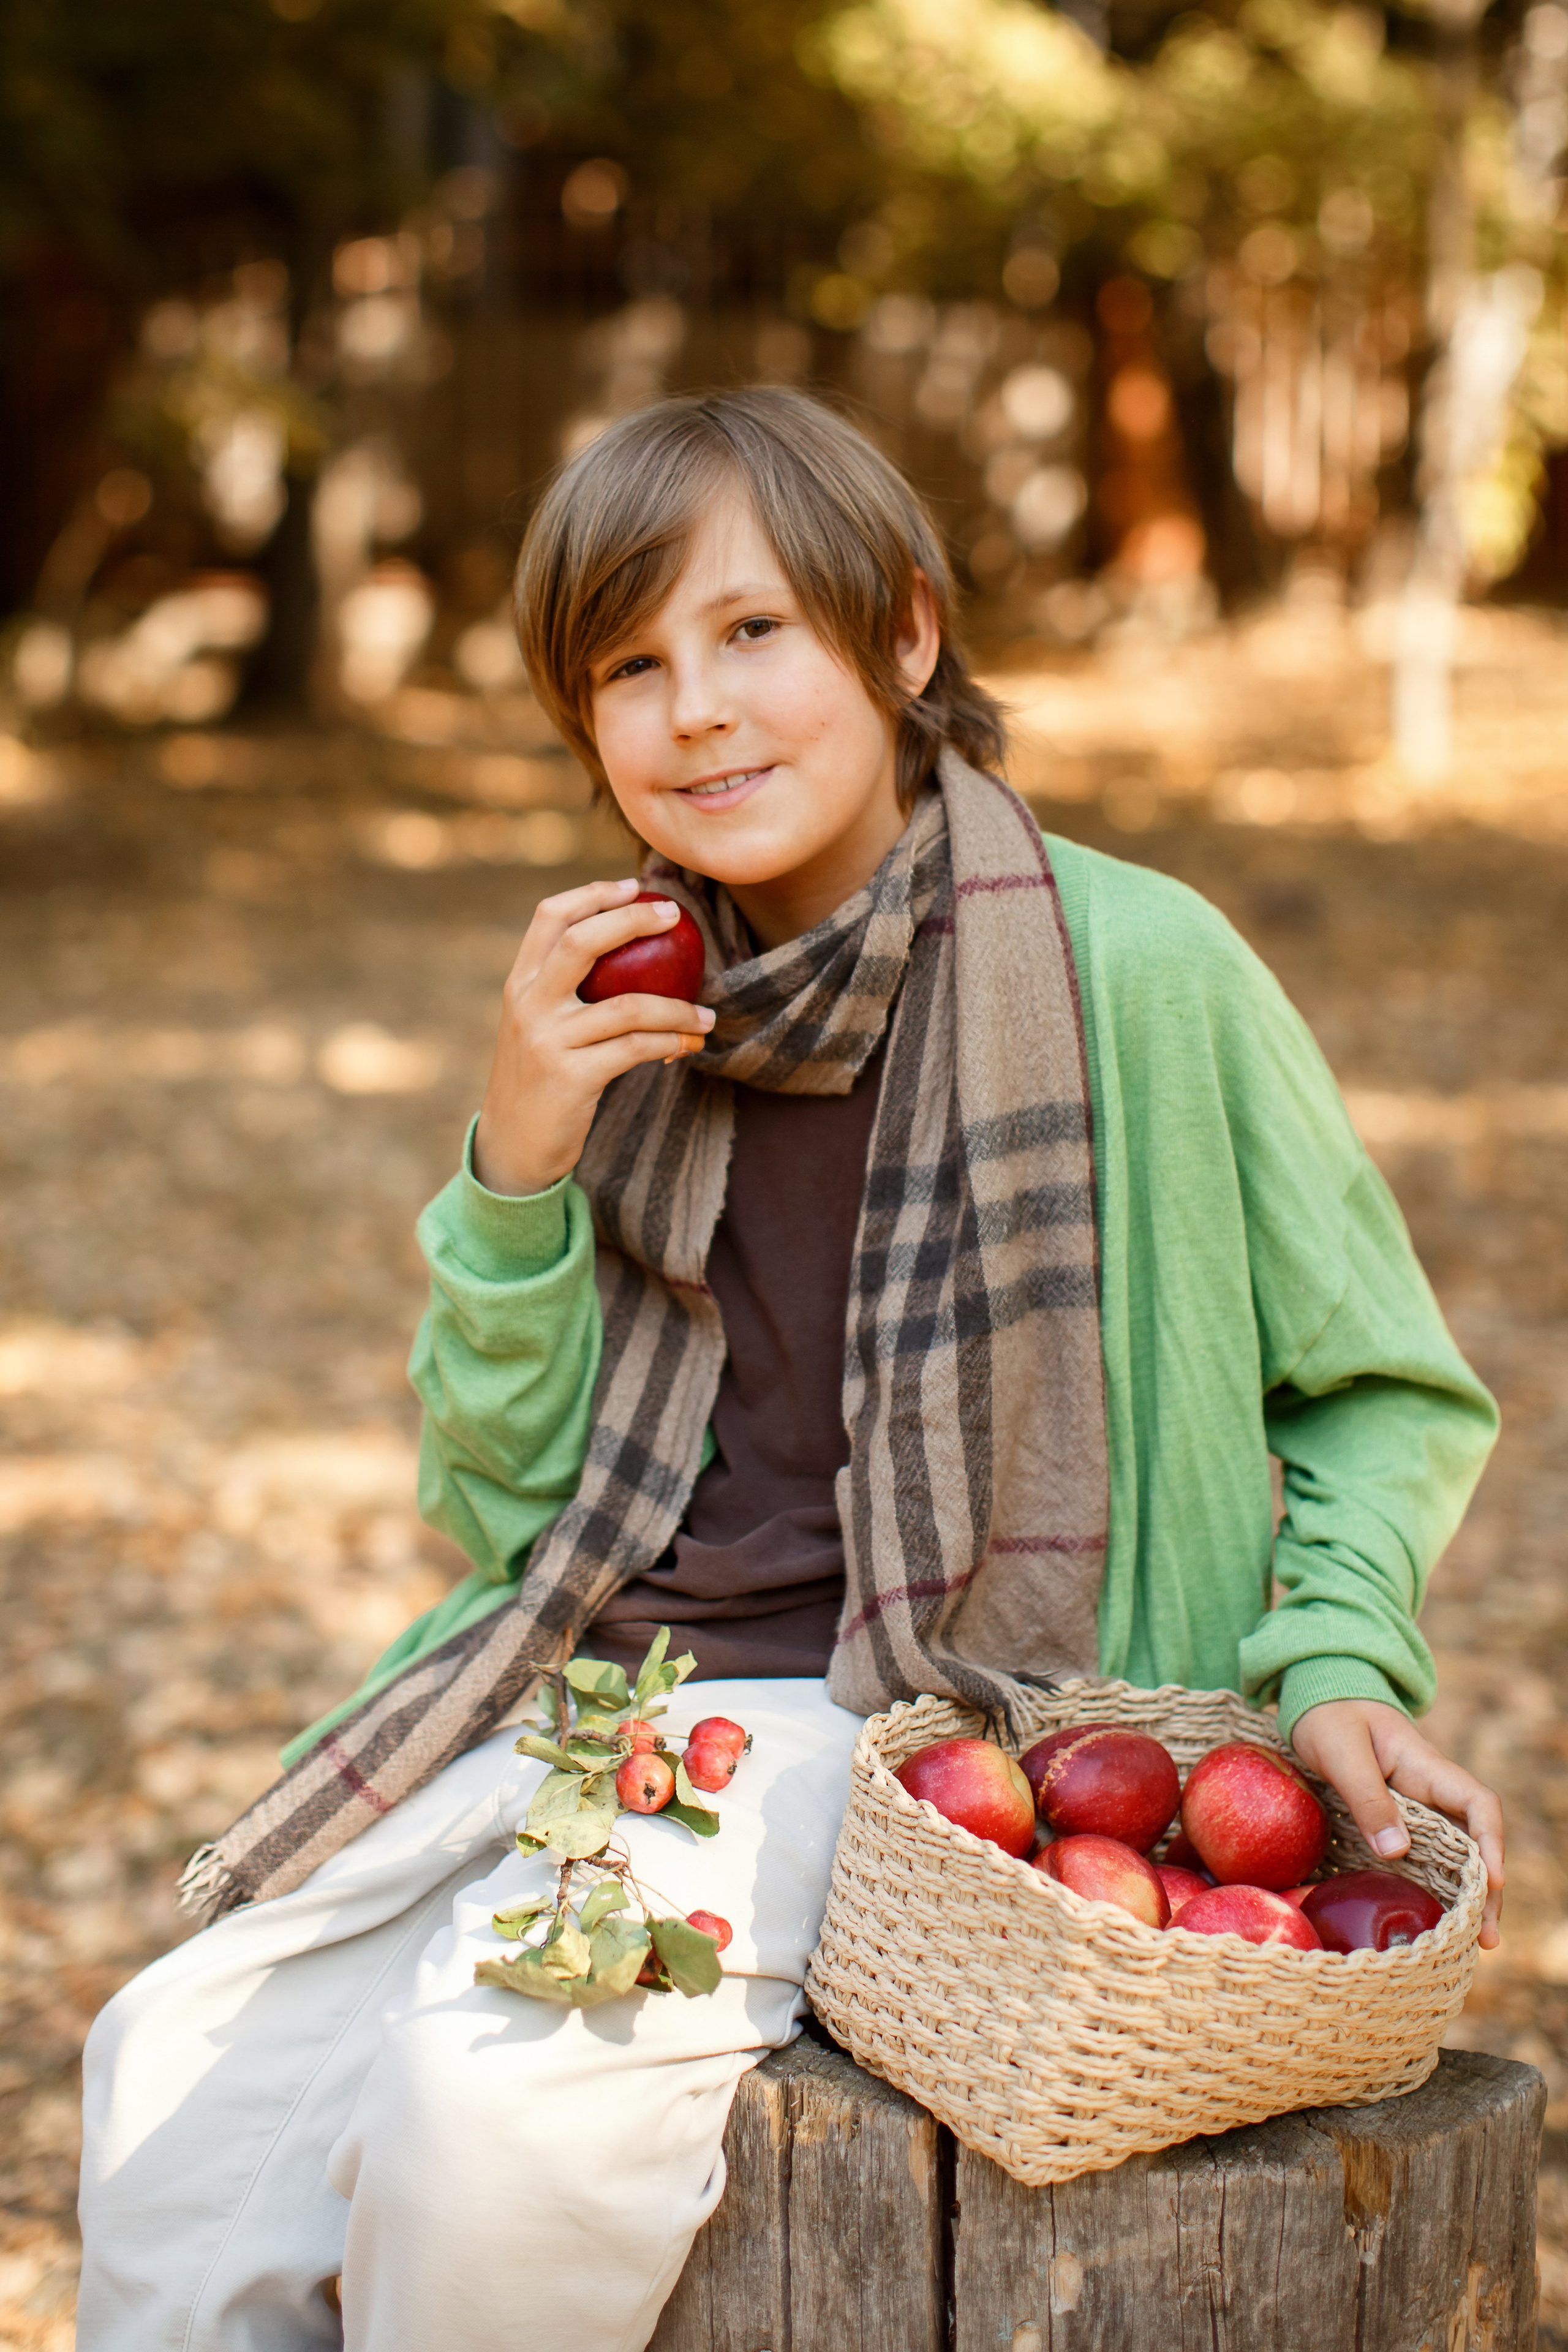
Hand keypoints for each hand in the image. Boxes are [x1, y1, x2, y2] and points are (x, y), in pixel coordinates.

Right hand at [473, 877, 713, 1197]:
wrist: (513, 1146)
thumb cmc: (540, 1079)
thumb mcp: (539, 1026)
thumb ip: (566, 989)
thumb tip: (630, 950)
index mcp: (519, 983)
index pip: (550, 918)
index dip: (593, 894)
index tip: (635, 887)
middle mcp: (528, 1005)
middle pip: (581, 942)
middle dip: (632, 921)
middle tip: (674, 916)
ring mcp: (547, 1041)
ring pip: (625, 1005)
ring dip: (676, 1006)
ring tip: (707, 1015)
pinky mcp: (571, 1078)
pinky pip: (635, 1048)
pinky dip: (671, 1042)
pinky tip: (692, 1044)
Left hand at [1291, 1699, 1504, 1947]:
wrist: (1318, 1699)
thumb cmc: (1330, 1718)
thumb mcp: (1341, 1753)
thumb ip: (1366, 1798)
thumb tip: (1396, 1852)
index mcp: (1426, 1767)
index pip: (1477, 1803)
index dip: (1491, 1843)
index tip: (1494, 1880)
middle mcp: (1431, 1791)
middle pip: (1474, 1841)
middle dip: (1487, 1888)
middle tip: (1486, 1937)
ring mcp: (1417, 1808)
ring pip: (1454, 1855)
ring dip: (1465, 1895)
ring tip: (1471, 1943)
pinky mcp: (1397, 1821)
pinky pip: (1424, 1856)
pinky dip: (1434, 1887)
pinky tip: (1433, 1917)